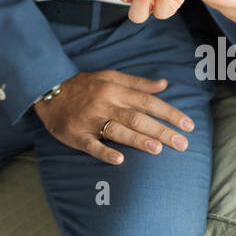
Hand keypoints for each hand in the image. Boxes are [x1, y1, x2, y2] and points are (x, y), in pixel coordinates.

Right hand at [33, 69, 194, 164]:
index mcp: (115, 90)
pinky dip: (104, 152)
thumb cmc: (83, 85)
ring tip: (158, 148)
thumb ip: (137, 82)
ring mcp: (90, 120)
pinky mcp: (76, 134)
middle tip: (183, 144)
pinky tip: (119, 159)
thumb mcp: (109, 76)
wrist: (48, 90)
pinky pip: (91, 144)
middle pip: (138, 118)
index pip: (148, 102)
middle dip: (162, 130)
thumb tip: (163, 84)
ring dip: (138, 139)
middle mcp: (105, 104)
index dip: (169, 113)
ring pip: (117, 130)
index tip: (188, 125)